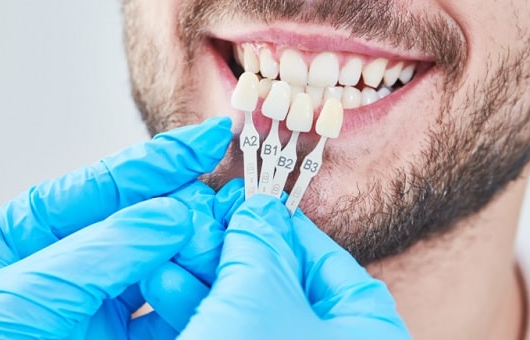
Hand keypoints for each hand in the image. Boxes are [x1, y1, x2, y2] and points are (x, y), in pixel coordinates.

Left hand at [0, 117, 232, 339]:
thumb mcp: (25, 292)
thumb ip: (100, 250)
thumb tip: (170, 215)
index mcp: (26, 233)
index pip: (102, 185)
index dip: (159, 160)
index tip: (209, 140)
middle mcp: (64, 264)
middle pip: (137, 222)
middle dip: (181, 208)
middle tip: (221, 201)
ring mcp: (92, 305)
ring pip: (158, 266)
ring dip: (192, 253)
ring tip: (219, 240)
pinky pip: (164, 315)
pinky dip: (190, 299)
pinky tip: (207, 284)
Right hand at [171, 195, 410, 339]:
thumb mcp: (259, 296)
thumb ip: (261, 241)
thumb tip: (257, 208)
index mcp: (366, 331)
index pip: (329, 260)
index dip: (282, 223)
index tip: (247, 203)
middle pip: (282, 281)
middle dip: (230, 248)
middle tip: (201, 220)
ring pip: (247, 309)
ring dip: (202, 277)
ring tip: (169, 249)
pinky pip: (228, 331)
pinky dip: (197, 311)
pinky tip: (163, 284)